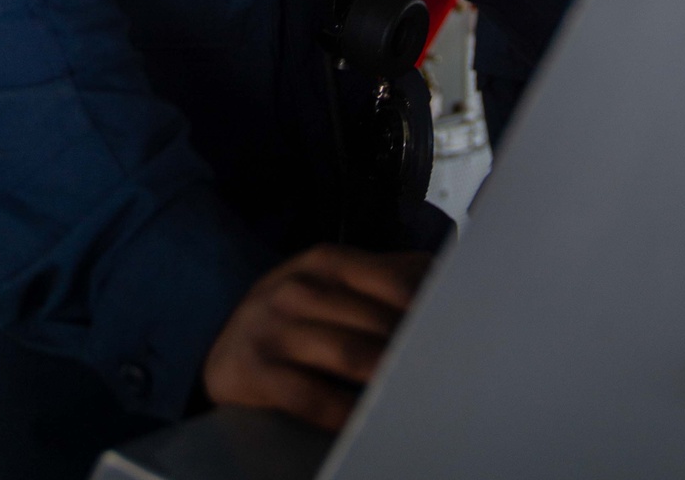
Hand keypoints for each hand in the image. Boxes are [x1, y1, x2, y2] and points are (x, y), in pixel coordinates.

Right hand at [202, 243, 429, 431]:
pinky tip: (369, 423)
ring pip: (350, 355)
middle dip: (413, 348)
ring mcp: (273, 329)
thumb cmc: (295, 313)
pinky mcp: (254, 372)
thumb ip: (383, 274)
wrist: (224, 345)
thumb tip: (446, 274)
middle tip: (449, 370)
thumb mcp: (329, 280)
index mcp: (325, 261)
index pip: (393, 282)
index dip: (428, 308)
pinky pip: (311, 397)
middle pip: (376, 322)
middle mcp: (298, 288)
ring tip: (420, 394)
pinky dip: (344, 412)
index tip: (460, 331)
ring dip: (388, 377)